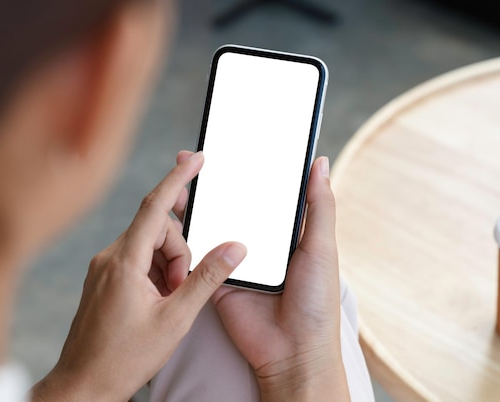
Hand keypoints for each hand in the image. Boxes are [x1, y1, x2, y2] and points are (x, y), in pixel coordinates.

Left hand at [32, 151, 246, 401]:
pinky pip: (137, 260)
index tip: (196, 159)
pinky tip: (157, 301)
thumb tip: (234, 248)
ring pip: (149, 246)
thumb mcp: (176, 319)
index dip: (179, 179)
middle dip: (179, 253)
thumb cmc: (124, 357)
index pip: (156, 206)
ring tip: (167, 303)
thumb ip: (207, 278)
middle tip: (180, 289)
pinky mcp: (104, 279)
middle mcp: (110, 257)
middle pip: (158, 230)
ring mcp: (104, 268)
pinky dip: (155, 274)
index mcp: (125, 261)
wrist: (84, 386)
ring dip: (168, 267)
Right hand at [178, 151, 349, 400]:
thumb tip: (319, 162)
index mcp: (283, 232)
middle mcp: (257, 242)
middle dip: (214, 182)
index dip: (247, 169)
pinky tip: (176, 214)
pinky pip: (199, 254)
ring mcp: (234, 259)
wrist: (293, 352)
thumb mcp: (323, 247)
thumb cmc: (316, 301)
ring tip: (180, 179)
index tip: (230, 146)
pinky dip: (187, 236)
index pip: (263, 193)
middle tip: (195, 157)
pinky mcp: (216, 278)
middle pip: (232, 205)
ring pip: (211, 225)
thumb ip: (319, 206)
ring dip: (196, 203)